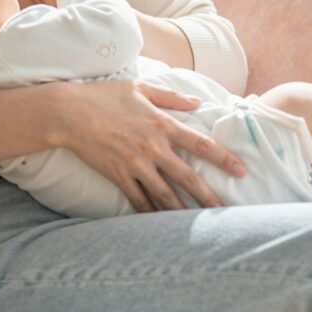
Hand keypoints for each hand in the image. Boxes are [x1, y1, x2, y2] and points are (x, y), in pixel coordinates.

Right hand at [57, 78, 246, 211]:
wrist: (70, 113)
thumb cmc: (105, 95)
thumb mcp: (141, 87)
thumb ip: (171, 96)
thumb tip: (196, 102)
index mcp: (162, 124)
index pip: (200, 144)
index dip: (223, 158)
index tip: (241, 170)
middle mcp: (153, 147)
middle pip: (187, 176)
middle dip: (208, 195)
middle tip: (225, 211)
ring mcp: (135, 164)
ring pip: (165, 194)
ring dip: (183, 211)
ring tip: (198, 224)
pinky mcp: (118, 176)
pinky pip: (138, 199)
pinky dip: (150, 213)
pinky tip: (161, 223)